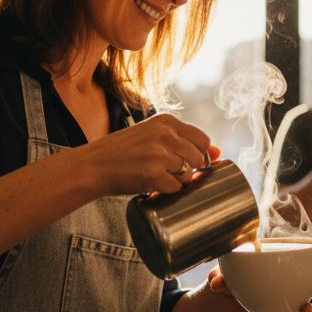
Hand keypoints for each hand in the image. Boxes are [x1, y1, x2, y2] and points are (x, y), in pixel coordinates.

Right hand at [74, 113, 213, 195]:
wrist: (93, 165)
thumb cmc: (124, 151)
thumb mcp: (152, 135)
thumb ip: (183, 140)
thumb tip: (218, 152)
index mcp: (166, 121)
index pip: (202, 139)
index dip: (199, 154)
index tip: (187, 161)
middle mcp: (165, 134)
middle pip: (198, 158)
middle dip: (189, 169)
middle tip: (169, 172)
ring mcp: (159, 154)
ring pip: (187, 174)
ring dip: (176, 180)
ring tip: (158, 176)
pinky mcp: (152, 174)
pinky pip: (175, 188)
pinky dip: (166, 190)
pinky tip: (152, 185)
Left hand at [206, 256, 311, 311]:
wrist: (224, 291)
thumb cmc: (230, 270)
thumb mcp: (225, 268)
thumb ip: (220, 274)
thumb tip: (216, 282)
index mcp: (285, 256)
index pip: (311, 255)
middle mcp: (292, 274)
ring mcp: (288, 292)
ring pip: (308, 298)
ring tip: (308, 308)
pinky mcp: (281, 307)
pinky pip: (291, 310)